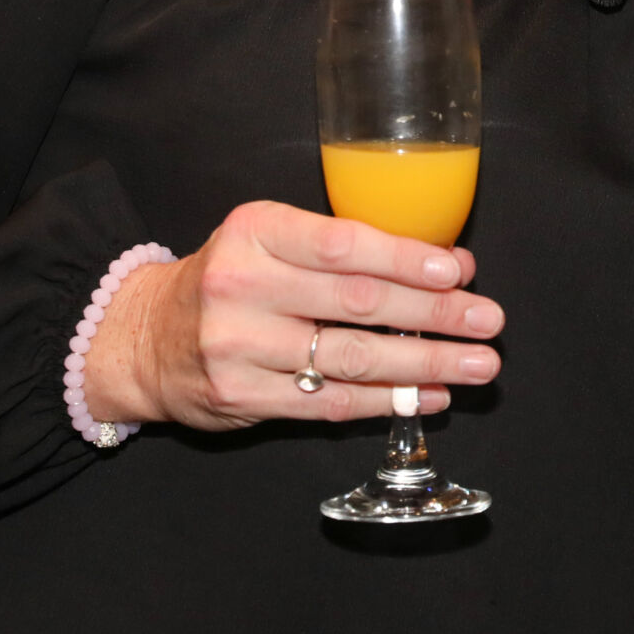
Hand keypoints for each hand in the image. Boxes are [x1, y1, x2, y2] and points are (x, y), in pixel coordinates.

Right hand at [82, 201, 503, 429]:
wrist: (145, 337)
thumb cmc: (229, 278)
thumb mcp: (270, 239)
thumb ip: (344, 248)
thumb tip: (444, 263)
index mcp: (256, 231)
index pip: (345, 245)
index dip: (407, 258)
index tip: (458, 271)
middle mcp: (243, 287)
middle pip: (358, 303)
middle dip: (434, 314)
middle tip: (487, 321)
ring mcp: (240, 347)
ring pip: (352, 358)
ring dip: (425, 364)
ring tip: (475, 364)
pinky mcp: (244, 397)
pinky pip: (331, 402)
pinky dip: (388, 401)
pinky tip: (430, 397)